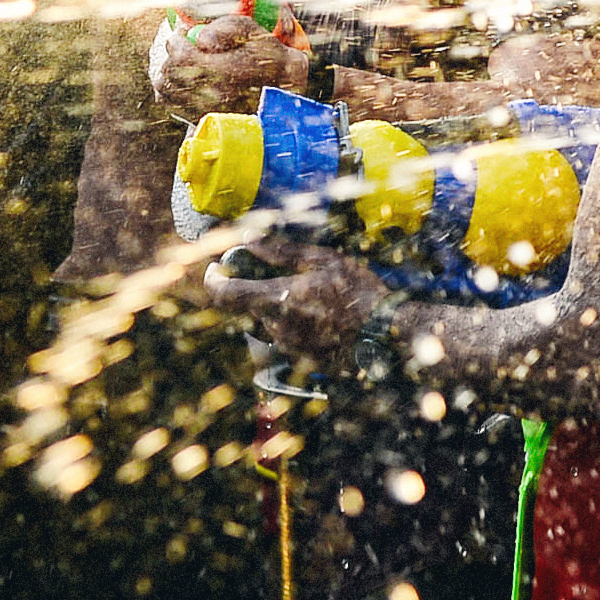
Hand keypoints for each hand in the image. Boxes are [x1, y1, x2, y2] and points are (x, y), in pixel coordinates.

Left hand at [153, 14, 304, 115]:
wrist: (283, 88)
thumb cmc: (266, 55)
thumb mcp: (251, 31)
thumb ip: (224, 28)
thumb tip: (201, 39)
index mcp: (224, 70)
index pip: (182, 58)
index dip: (176, 43)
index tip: (182, 35)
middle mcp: (212, 95)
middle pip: (169, 75)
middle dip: (171, 57)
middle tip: (180, 47)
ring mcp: (206, 111)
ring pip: (165, 93)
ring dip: (167, 75)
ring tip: (181, 65)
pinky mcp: (203, 121)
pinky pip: (173, 107)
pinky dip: (170, 93)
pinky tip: (184, 82)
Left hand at [204, 238, 387, 360]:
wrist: (386, 333)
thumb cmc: (358, 292)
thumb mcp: (324, 260)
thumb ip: (282, 252)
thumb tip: (250, 240)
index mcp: (278, 300)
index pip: (226, 295)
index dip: (214, 281)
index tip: (215, 269)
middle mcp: (277, 328)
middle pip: (249, 307)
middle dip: (257, 290)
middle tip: (282, 276)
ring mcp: (289, 347)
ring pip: (269, 322)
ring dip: (279, 307)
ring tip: (312, 296)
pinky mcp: (302, 358)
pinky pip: (287, 337)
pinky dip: (294, 323)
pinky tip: (321, 314)